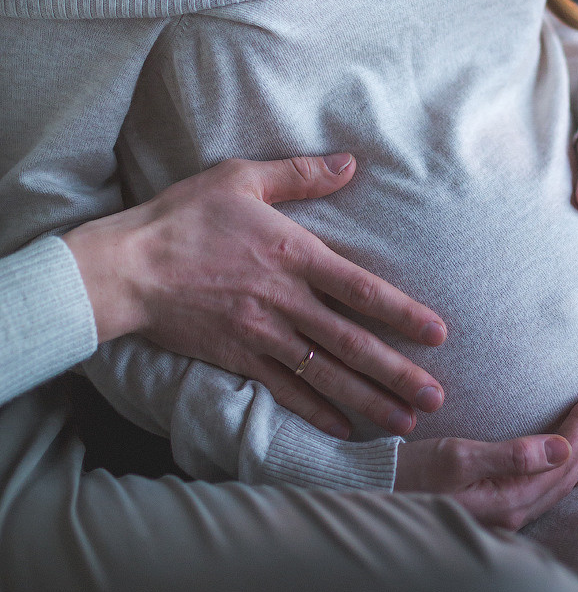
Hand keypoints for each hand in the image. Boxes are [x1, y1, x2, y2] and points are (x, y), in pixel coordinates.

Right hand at [64, 156, 447, 439]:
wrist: (126, 266)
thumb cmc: (183, 216)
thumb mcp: (243, 179)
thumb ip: (300, 175)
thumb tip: (350, 163)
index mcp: (293, 255)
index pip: (362, 289)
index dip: (402, 313)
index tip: (438, 334)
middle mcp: (284, 300)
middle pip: (352, 343)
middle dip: (398, 373)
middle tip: (436, 398)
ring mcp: (261, 334)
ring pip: (325, 374)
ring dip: (368, 399)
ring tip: (405, 422)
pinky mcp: (237, 358)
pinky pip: (285, 391)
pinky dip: (317, 412)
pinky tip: (344, 428)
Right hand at [393, 391, 577, 529]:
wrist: (376, 494)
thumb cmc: (411, 474)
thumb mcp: (459, 457)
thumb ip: (514, 455)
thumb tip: (563, 447)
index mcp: (511, 499)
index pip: (561, 457)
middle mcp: (514, 511)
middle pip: (565, 471)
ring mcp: (505, 512)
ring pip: (557, 480)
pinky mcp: (495, 506)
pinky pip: (542, 485)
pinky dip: (561, 465)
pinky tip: (565, 459)